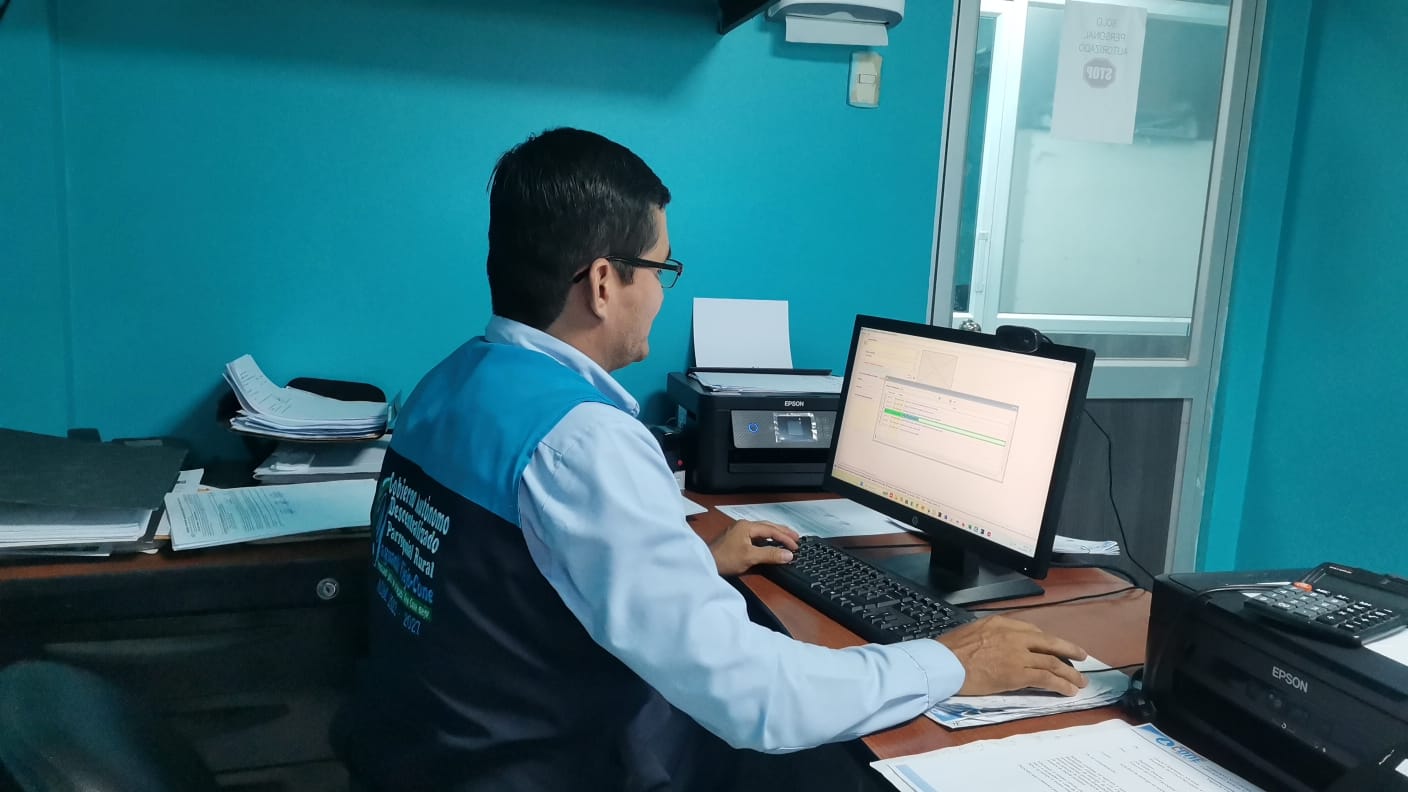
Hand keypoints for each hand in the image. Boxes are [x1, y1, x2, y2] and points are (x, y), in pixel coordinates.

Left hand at [708, 520, 799, 576]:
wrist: (705, 564)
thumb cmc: (725, 559)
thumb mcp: (750, 557)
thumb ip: (770, 554)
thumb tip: (789, 555)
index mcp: (747, 526)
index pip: (772, 530)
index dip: (785, 538)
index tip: (796, 546)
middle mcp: (743, 525)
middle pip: (768, 526)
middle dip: (783, 532)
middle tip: (797, 538)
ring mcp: (738, 532)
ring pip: (762, 531)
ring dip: (775, 535)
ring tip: (787, 539)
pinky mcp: (735, 539)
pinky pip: (756, 536)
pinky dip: (766, 539)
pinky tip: (770, 544)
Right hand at [936, 615, 1088, 695]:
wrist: (945, 663)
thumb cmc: (950, 650)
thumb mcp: (972, 631)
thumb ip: (990, 635)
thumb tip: (996, 645)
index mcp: (1002, 623)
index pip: (1032, 631)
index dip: (1047, 642)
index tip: (1054, 648)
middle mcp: (1014, 636)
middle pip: (1049, 643)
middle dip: (1068, 650)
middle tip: (1081, 657)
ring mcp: (1018, 655)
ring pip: (1052, 662)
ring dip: (1069, 672)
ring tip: (1080, 681)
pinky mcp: (1018, 674)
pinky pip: (1045, 678)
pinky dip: (1060, 684)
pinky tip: (1068, 690)